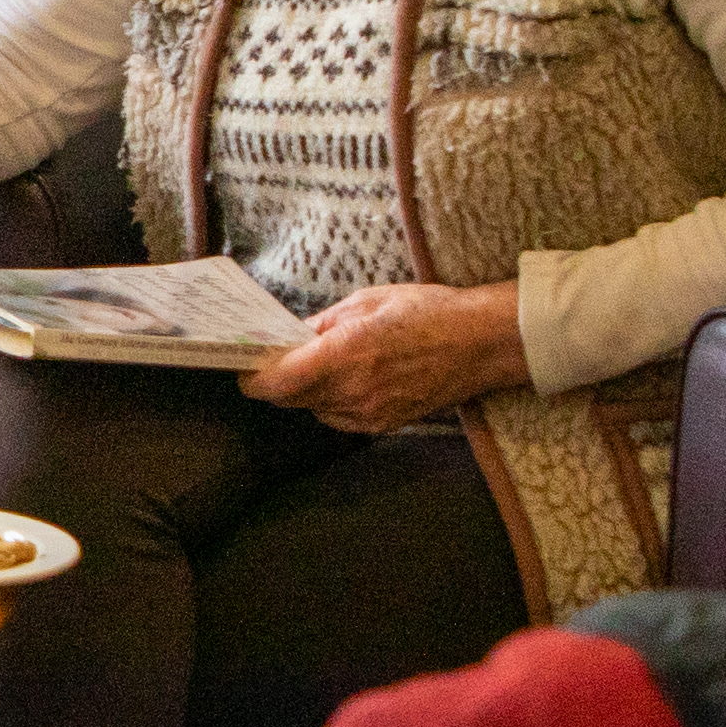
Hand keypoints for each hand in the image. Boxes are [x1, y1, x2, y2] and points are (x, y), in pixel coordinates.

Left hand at [239, 280, 527, 435]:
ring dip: (306, 390)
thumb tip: (292, 336)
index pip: (277, 382)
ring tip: (322, 362)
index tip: (244, 366)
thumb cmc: (430, 313)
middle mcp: (353, 391)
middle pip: (290, 398)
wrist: (481, 344)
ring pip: (313, 409)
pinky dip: (332, 401)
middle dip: (277, 379)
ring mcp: (369, 413)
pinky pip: (339, 418)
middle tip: (278, 356)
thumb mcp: (369, 301)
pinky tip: (348, 377)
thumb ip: (324, 323)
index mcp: (346, 354)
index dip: (253, 378)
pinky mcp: (383, 425)